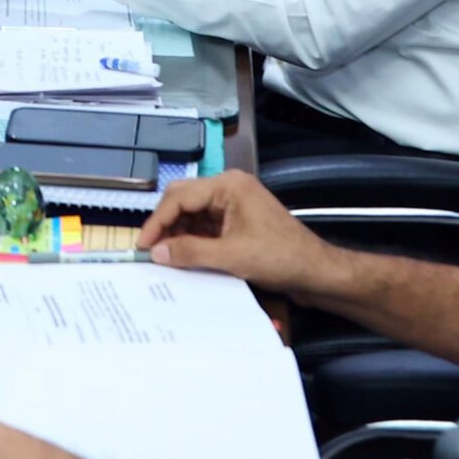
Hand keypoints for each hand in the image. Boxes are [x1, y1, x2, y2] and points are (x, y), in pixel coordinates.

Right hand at [135, 171, 336, 298]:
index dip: (157, 222)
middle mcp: (229, 188)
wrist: (316, 272)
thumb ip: (190, 252)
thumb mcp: (231, 256)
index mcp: (228, 185)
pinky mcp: (236, 222)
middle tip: (150, 251)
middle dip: (165, 225)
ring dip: (178, 234)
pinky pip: (204, 226)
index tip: (142, 246)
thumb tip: (156, 252)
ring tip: (165, 258)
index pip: (179, 197)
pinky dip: (192, 240)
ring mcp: (233, 205)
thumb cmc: (280, 258)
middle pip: (183, 200)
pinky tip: (183, 257)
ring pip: (192, 214)